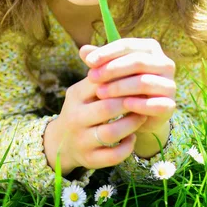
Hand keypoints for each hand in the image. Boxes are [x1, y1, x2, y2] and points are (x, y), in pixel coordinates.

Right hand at [51, 45, 149, 173]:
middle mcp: (75, 117)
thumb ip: (102, 71)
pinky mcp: (89, 160)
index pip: (100, 82)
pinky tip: (132, 137)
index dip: (122, 79)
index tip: (139, 76)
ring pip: (111, 132)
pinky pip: (112, 156)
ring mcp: (81, 140)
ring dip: (131, 124)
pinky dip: (126, 147)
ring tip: (141, 116)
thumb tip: (122, 47)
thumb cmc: (82, 108)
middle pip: (107, 107)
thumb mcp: (85, 88)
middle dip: (129, 102)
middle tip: (144, 97)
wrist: (61, 142)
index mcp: (75, 94)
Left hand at [79, 39, 175, 134]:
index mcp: (150, 48)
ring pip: (144, 81)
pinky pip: (155, 103)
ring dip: (120, 87)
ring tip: (100, 93)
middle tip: (92, 77)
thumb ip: (100, 60)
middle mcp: (165, 63)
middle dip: (112, 69)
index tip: (88, 61)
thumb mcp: (111, 70)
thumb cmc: (123, 85)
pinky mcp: (171, 105)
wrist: (140, 114)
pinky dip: (138, 104)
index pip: (128, 45)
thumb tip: (83, 50)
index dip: (107, 52)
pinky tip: (123, 106)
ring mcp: (170, 84)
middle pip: (138, 61)